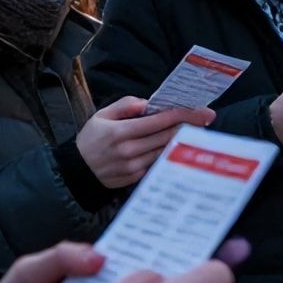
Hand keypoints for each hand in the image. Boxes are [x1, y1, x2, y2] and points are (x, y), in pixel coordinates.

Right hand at [78, 97, 215, 188]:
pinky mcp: (134, 178)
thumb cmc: (90, 140)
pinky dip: (168, 153)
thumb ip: (123, 106)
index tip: (199, 111)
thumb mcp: (100, 116)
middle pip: (166, 136)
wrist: (75, 171)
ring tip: (197, 129)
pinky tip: (179, 145)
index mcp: (120, 132)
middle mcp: (128, 150)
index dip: (181, 115)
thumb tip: (145, 104)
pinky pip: (156, 164)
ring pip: (164, 150)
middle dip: (189, 126)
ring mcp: (132, 167)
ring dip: (182, 140)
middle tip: (207, 118)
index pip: (158, 121)